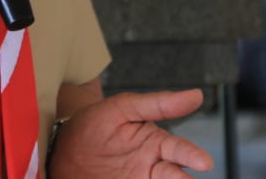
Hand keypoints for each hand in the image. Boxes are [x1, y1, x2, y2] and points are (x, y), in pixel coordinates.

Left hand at [48, 89, 212, 177]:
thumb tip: (196, 95)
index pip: (180, 150)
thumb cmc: (95, 123)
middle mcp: (152, 167)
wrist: (62, 147)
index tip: (203, 162)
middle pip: (175, 176)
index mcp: (156, 144)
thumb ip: (157, 104)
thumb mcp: (122, 108)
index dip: (192, 156)